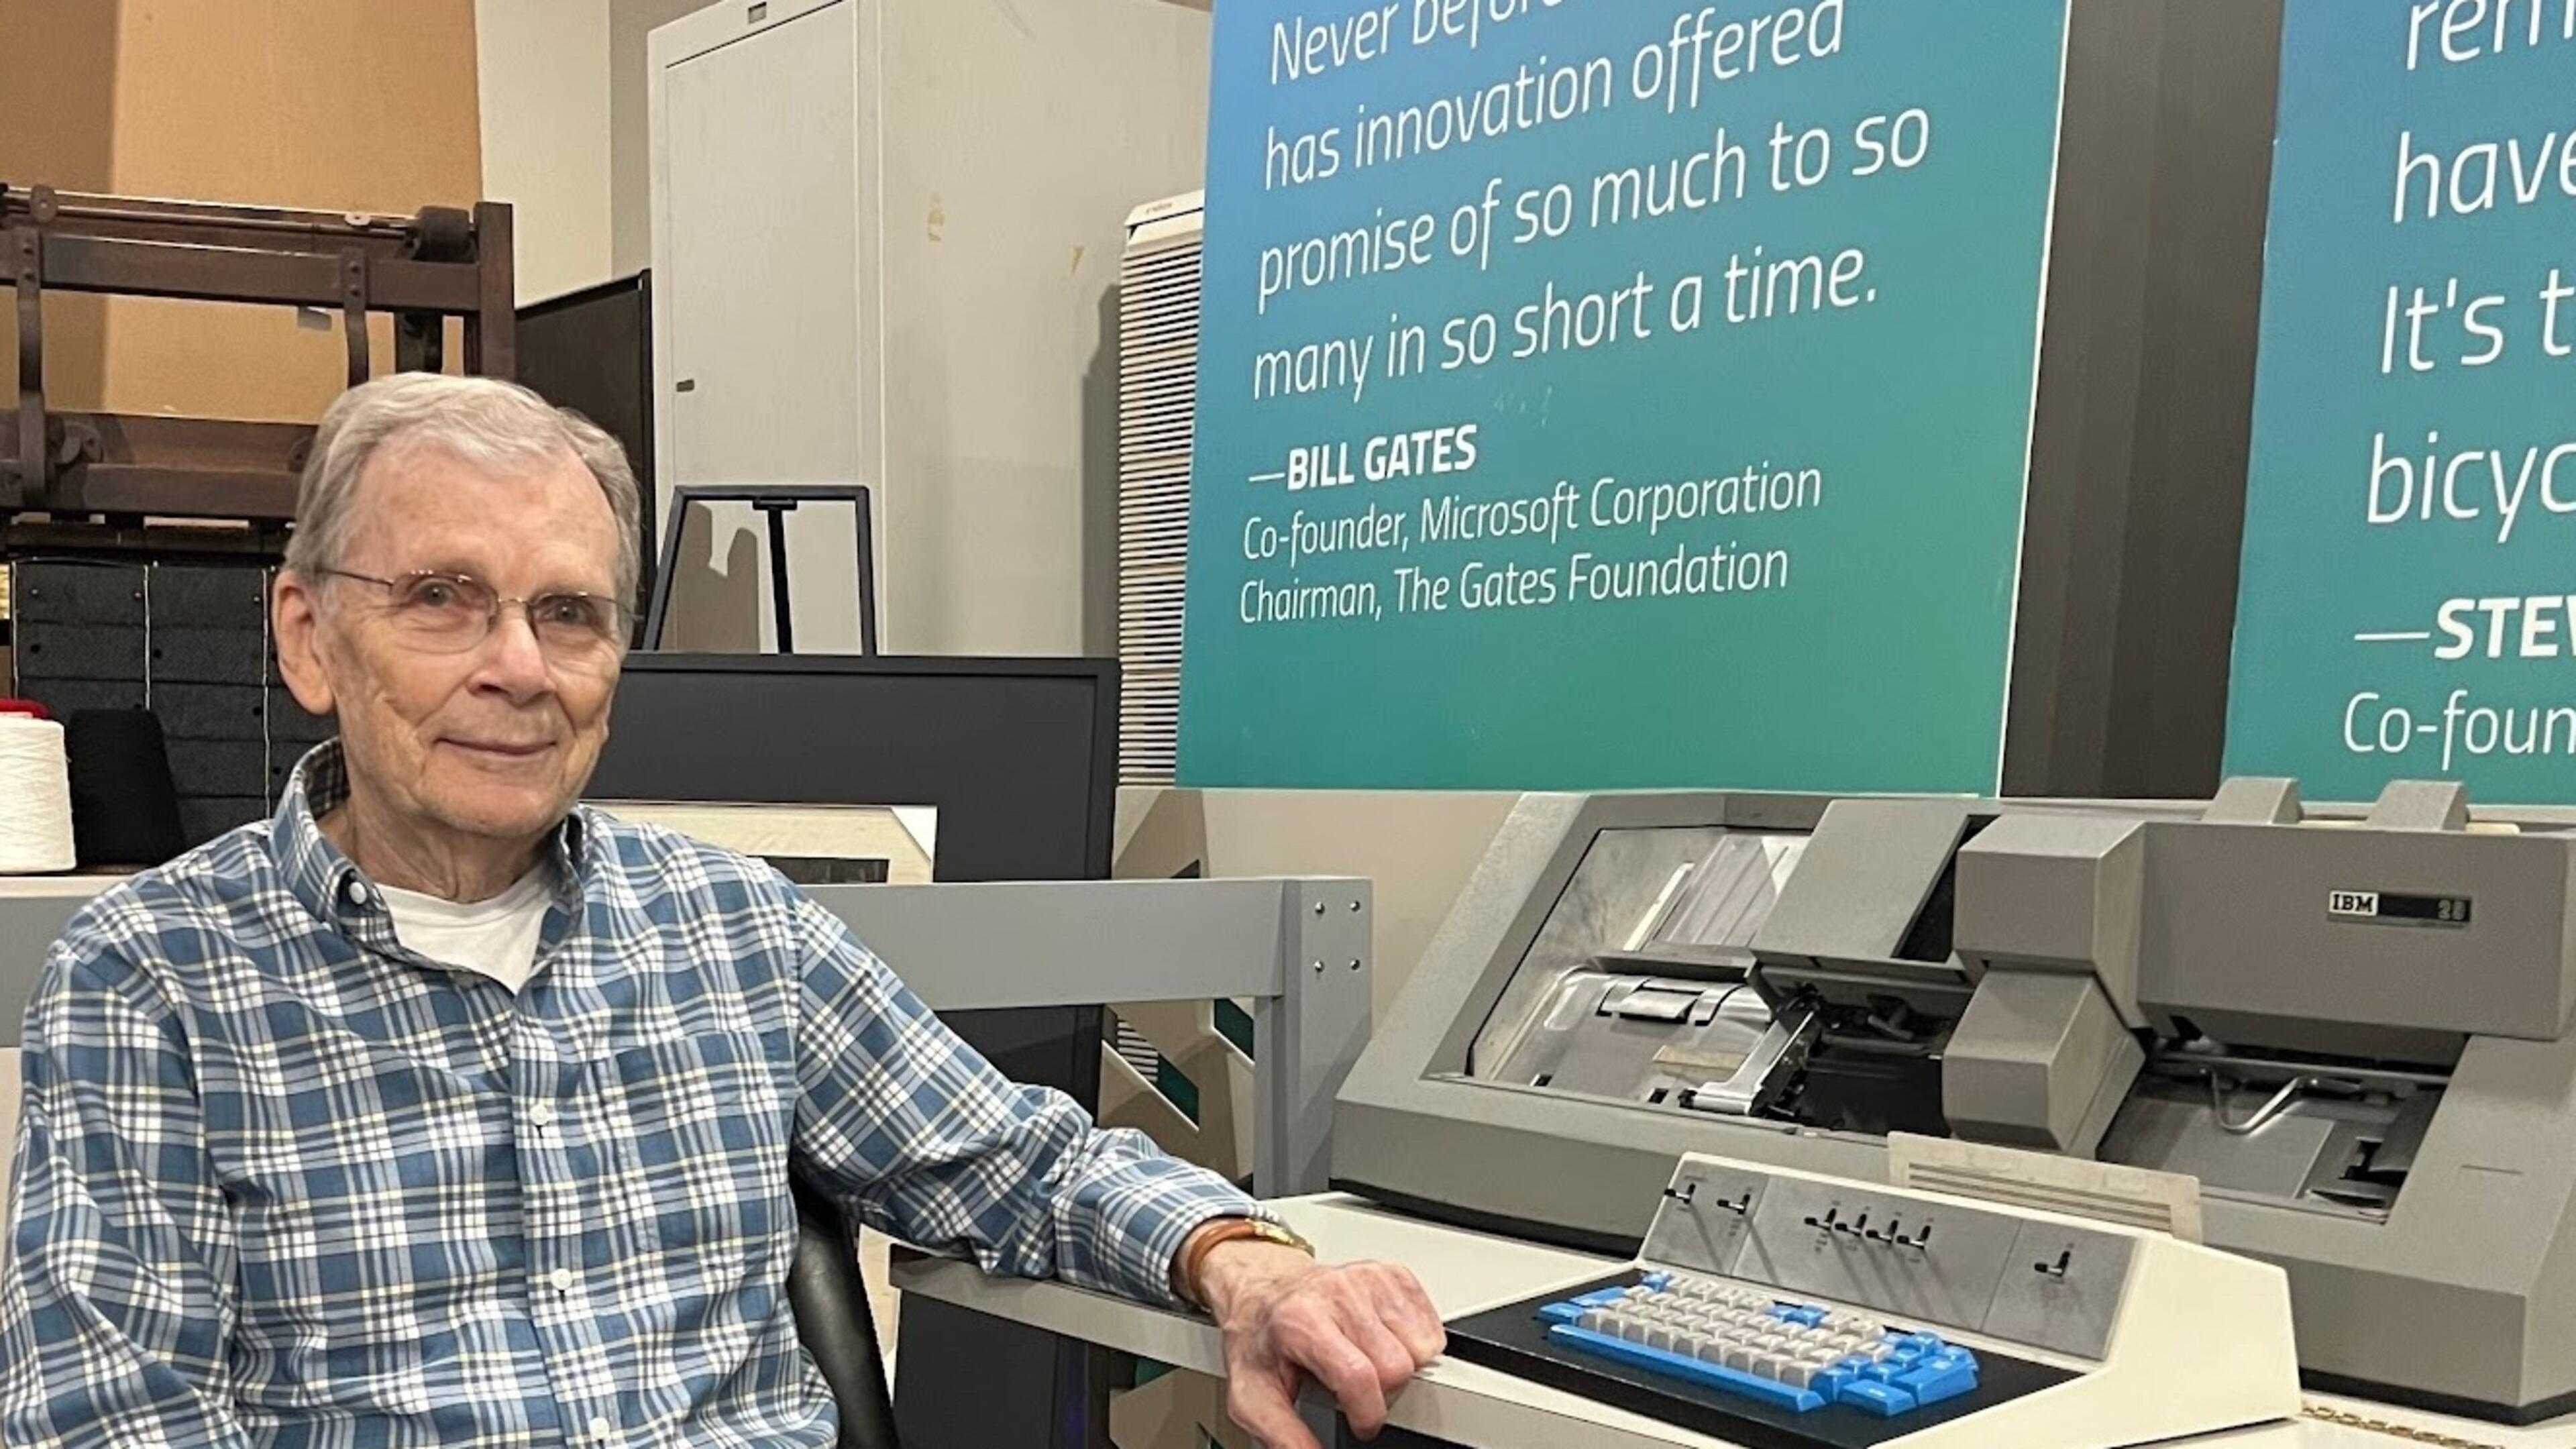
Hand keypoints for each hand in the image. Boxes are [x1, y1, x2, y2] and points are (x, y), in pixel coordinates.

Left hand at [1196, 1240, 1444, 1448]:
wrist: (1263, 1294)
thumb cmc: (1261, 1341)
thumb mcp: (1252, 1397)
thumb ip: (1283, 1436)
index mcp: (1301, 1320)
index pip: (1359, 1376)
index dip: (1367, 1413)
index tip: (1359, 1424)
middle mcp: (1338, 1292)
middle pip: (1397, 1366)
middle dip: (1384, 1395)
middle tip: (1357, 1393)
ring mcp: (1369, 1279)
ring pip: (1421, 1349)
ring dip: (1401, 1370)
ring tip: (1367, 1366)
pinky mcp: (1392, 1275)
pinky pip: (1431, 1328)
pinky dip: (1415, 1346)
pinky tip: (1381, 1345)